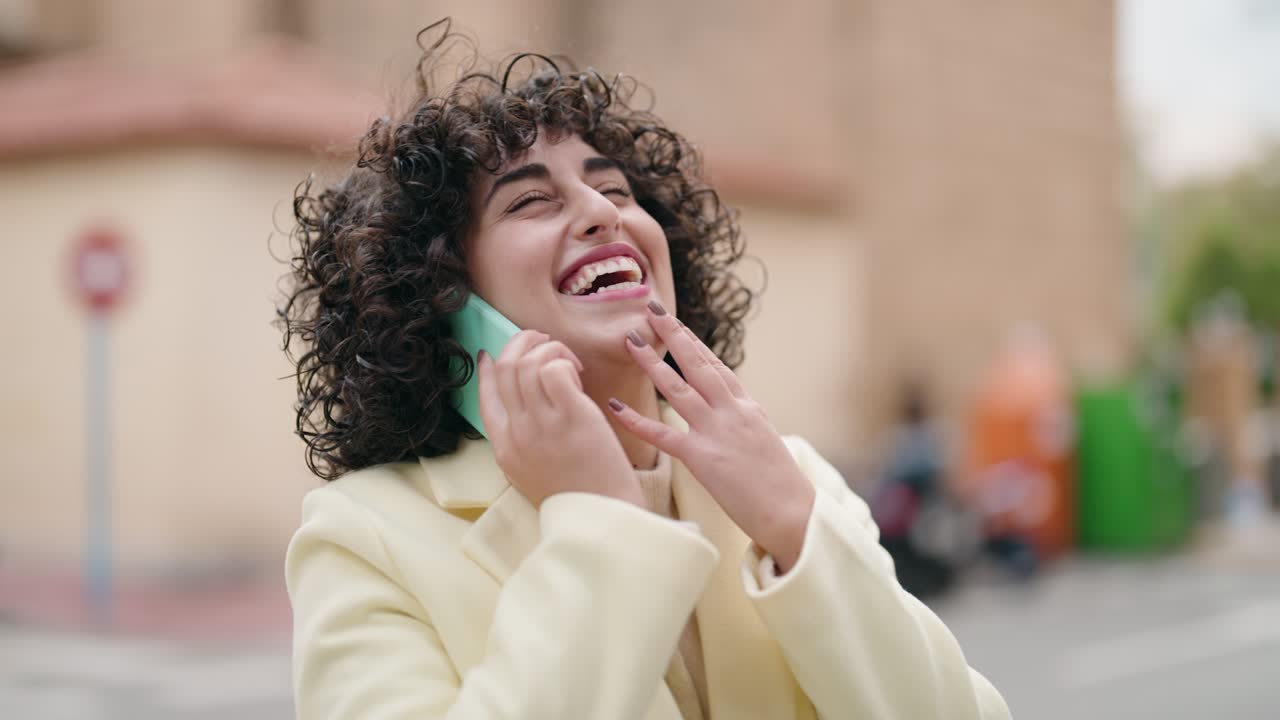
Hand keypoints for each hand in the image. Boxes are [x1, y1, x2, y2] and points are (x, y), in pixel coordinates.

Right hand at [478, 330, 644, 509]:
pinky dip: (565, 362)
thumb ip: (524, 441)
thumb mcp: (532, 473)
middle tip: (546, 344)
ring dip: (550, 350)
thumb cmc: (579, 496)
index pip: (484, 396)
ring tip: (570, 363)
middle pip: (504, 368)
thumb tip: (527, 404)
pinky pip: (555, 369)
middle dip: (523, 344)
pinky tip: (579, 375)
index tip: (492, 353)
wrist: (604, 518)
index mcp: (504, 448)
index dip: (488, 369)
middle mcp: (517, 433)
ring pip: (528, 362)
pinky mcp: (572, 417)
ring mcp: (542, 425)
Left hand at [609, 303, 815, 571]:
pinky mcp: (702, 458)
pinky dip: (637, 420)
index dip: (692, 342)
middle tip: (651, 309)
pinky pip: (663, 434)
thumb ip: (742, 419)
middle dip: (673, 334)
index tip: (674, 322)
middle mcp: (731, 411)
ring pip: (678, 388)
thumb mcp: (764, 439)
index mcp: (746, 406)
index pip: (715, 366)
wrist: (792, 511)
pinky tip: (616, 406)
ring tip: (631, 341)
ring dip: (652, 363)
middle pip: (697, 364)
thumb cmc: (779, 482)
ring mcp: (716, 431)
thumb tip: (728, 410)